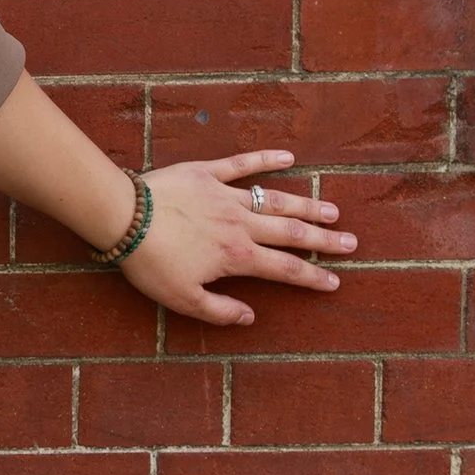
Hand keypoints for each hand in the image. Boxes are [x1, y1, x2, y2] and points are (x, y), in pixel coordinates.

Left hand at [113, 150, 354, 328]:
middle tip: (351, 243)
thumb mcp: (182, 300)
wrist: (123, 217)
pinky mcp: (207, 173)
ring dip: (307, 205)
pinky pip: (242, 164)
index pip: (285, 269)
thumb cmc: (150, 262)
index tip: (334, 281)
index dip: (312, 277)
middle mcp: (241, 225)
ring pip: (276, 200)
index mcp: (237, 257)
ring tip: (333, 209)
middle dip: (324, 239)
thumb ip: (220, 311)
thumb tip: (251, 317)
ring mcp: (226, 196)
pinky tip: (289, 157)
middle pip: (292, 232)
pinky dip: (266, 159)